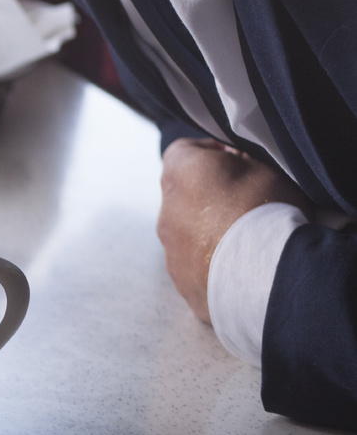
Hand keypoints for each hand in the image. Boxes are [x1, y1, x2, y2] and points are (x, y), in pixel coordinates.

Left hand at [157, 137, 309, 321]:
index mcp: (180, 171)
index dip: (212, 154)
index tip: (235, 163)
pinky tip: (243, 274)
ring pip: (189, 236)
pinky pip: (197, 270)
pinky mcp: (182, 282)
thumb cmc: (268, 213)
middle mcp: (166, 209)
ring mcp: (170, 250)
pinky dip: (214, 269)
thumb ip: (242, 162)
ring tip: (249, 248)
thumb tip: (234, 163)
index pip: (186, 151)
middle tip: (247, 210)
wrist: (268, 276)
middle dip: (211, 199)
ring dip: (211, 237)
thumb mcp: (265, 169)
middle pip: (186, 197)